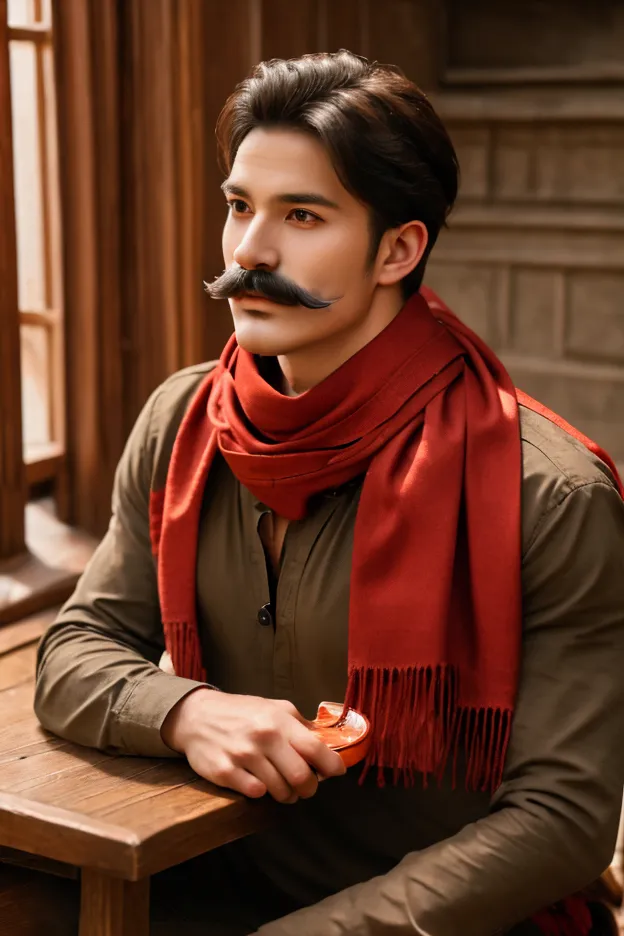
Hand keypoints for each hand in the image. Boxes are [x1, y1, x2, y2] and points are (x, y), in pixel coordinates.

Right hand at [160, 688, 345, 803]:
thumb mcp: (273, 707)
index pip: (316, 748)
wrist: (196, 715)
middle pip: (301, 777)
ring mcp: (243, 756)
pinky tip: (259, 783)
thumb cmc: (240, 712)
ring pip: (280, 790)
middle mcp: (263, 738)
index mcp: (279, 721)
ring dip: (287, 794)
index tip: (336, 772)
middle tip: (306, 786)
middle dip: (309, 788)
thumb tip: (327, 742)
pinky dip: (262, 792)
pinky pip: (255, 793)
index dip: (332, 765)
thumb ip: (299, 724)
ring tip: (284, 788)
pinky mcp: (224, 773)